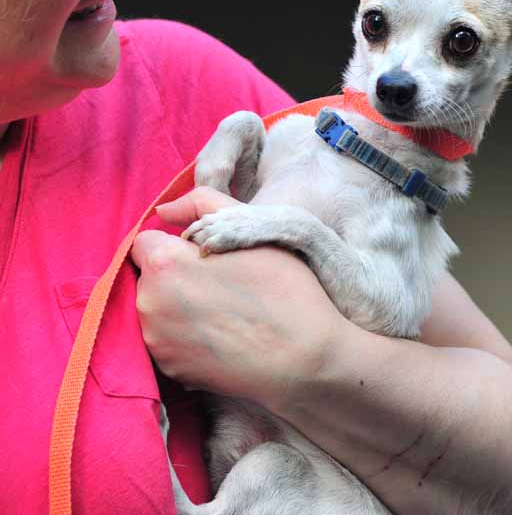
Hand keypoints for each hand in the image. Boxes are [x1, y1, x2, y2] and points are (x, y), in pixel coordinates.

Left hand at [131, 187, 348, 409]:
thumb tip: (164, 209)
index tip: (204, 255)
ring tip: (221, 311)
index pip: (146, 241)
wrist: (303, 357)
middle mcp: (149, 302)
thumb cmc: (282, 287)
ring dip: (176, 305)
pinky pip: (166, 339)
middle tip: (218, 283)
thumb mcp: (249, 227)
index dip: (176, 244)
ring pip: (156, 308)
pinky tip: (218, 335)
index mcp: (164, 263)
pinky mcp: (168, 369)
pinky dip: (183, 335)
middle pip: (149, 276)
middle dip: (174, 274)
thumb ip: (201, 203)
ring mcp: (156, 341)